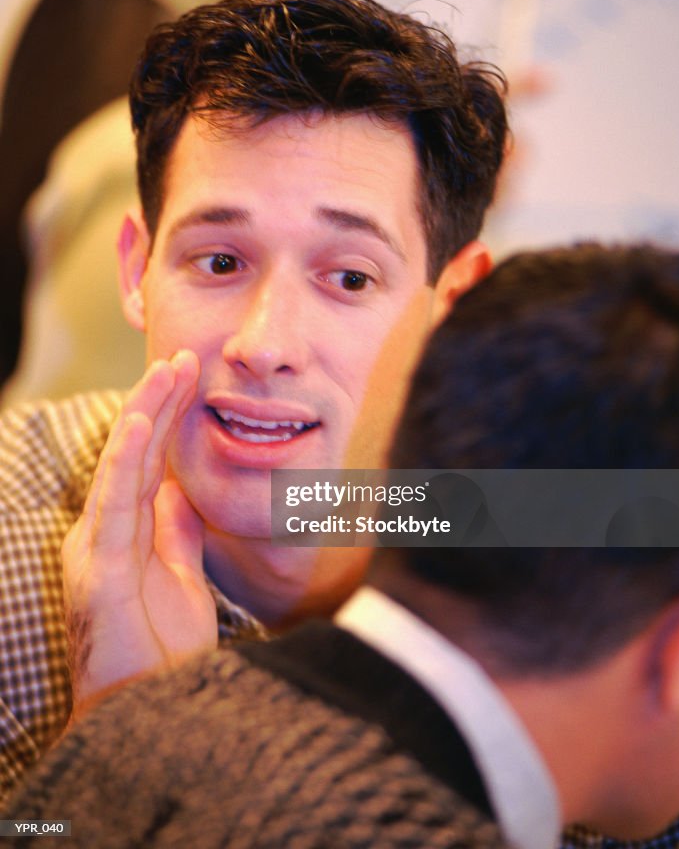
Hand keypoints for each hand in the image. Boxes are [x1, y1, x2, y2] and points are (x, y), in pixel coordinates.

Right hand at [62, 350, 216, 720]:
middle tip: (185, 355)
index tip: (191, 374)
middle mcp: (105, 531)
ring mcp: (97, 548)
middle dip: (160, 402)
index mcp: (125, 532)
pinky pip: (113, 505)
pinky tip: (139, 423)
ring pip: (122, 466)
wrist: (146, 715)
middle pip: (135, 454)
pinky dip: (125, 460)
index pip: (148, 460)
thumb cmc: (159, 651)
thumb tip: (180, 490)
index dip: (167, 416)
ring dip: (145, 414)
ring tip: (168, 369)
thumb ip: (176, 533)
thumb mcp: (182, 577)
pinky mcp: (99, 570)